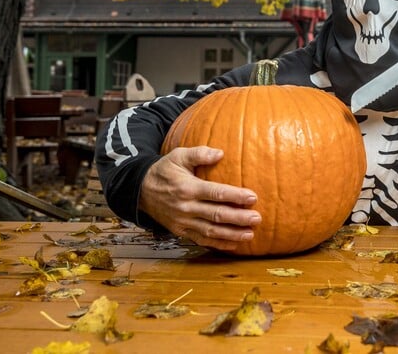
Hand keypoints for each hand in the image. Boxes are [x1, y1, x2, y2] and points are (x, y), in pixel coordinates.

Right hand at [138, 146, 260, 251]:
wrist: (140, 190)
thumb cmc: (164, 170)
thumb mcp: (178, 155)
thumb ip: (199, 153)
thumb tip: (220, 153)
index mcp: (187, 188)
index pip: (215, 193)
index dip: (235, 196)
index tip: (253, 197)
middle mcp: (186, 207)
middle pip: (216, 215)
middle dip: (238, 218)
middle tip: (257, 218)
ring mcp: (183, 222)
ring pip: (211, 231)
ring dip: (231, 234)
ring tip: (250, 234)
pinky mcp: (181, 231)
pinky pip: (201, 240)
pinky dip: (218, 244)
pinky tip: (234, 244)